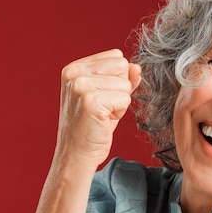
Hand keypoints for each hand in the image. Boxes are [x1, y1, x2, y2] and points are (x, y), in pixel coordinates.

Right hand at [56, 49, 140, 169]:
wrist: (77, 155)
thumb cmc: (93, 127)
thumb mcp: (109, 98)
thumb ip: (123, 79)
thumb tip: (136, 67)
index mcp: (75, 67)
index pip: (116, 57)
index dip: (117, 81)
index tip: (103, 99)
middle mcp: (74, 72)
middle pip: (122, 66)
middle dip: (120, 90)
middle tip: (104, 109)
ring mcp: (81, 86)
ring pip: (125, 84)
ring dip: (120, 103)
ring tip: (102, 116)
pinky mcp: (91, 101)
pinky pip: (124, 98)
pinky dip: (119, 112)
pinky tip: (103, 121)